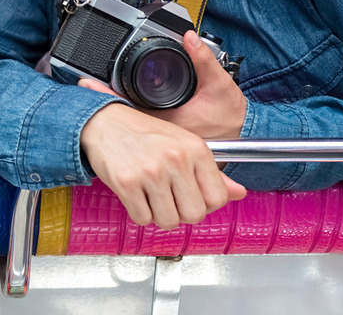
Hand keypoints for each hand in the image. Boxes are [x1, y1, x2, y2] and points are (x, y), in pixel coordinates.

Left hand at [77, 30, 245, 139]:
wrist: (244, 137)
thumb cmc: (232, 116)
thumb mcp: (220, 85)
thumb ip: (204, 61)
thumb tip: (190, 38)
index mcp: (172, 122)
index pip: (131, 108)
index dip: (108, 96)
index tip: (87, 86)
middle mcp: (164, 137)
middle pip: (125, 121)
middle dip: (105, 106)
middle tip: (85, 90)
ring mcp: (163, 145)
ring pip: (131, 133)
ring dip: (114, 119)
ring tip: (93, 103)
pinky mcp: (166, 146)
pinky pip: (142, 137)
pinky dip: (130, 125)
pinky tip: (118, 116)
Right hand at [79, 101, 246, 228]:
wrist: (103, 121)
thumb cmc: (144, 133)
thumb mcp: (184, 145)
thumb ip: (212, 172)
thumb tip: (239, 193)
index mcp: (195, 148)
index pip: (218, 198)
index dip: (205, 204)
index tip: (191, 195)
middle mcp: (176, 159)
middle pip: (194, 215)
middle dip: (181, 212)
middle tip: (169, 197)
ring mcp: (151, 172)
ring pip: (168, 221)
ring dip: (159, 214)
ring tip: (151, 194)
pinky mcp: (127, 183)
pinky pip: (142, 218)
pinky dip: (139, 212)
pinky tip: (136, 194)